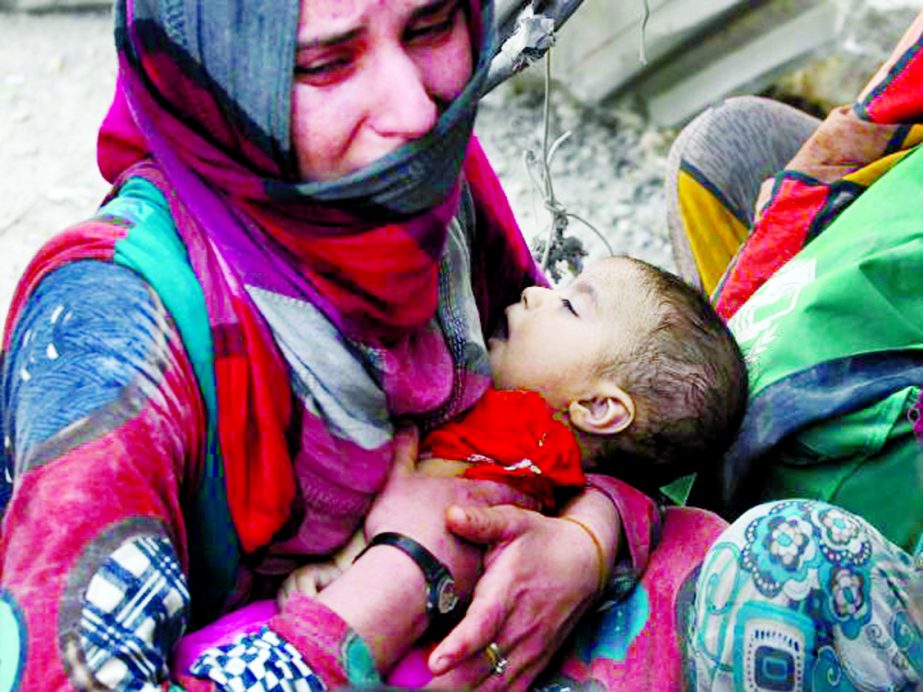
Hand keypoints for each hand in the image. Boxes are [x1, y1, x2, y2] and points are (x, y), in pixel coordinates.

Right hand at [364, 426, 538, 597]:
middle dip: (521, 520)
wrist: (404, 574)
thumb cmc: (402, 522)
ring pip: (502, 551)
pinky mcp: (476, 588)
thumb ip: (405, 452)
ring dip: (508, 551)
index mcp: (469, 496)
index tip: (536, 495)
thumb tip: (406, 424)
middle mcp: (485, 526)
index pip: (506, 489)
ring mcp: (483, 558)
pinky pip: (487, 579)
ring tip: (513, 553)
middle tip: (533, 520)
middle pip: (511, 521)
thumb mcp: (398, 481)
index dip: (520, 491)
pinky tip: (486, 583)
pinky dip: (489, 577)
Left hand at [427, 491, 619, 689]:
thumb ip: (481, 521)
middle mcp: (520, 629)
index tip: (434, 662)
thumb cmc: (541, 539)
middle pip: (480, 669)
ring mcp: (529, 651)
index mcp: (508, 593)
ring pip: (493, 687)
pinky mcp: (535, 663)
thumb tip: (450, 515)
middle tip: (408, 685)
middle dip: (445, 683)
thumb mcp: (514, 521)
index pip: (483, 626)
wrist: (586, 562)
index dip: (459, 646)